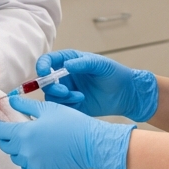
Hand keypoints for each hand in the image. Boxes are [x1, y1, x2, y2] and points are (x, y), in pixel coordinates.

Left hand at [0, 97, 132, 168]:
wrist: (90, 144)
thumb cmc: (72, 124)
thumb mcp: (48, 108)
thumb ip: (25, 105)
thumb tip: (11, 101)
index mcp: (25, 133)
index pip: (1, 131)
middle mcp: (26, 152)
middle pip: (6, 145)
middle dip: (7, 136)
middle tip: (14, 129)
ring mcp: (33, 165)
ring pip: (16, 157)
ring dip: (18, 149)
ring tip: (30, 139)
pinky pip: (27, 168)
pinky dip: (28, 161)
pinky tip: (38, 152)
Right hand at [36, 50, 158, 122]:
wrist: (126, 94)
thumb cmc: (114, 73)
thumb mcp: (100, 64)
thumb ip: (83, 63)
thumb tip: (66, 65)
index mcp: (69, 61)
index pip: (48, 61)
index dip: (42, 65)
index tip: (44, 72)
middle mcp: (65, 76)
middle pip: (46, 81)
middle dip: (51, 86)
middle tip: (65, 90)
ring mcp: (67, 91)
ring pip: (51, 96)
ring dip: (61, 97)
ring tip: (78, 97)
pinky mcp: (72, 105)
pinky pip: (60, 107)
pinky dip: (67, 105)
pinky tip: (80, 101)